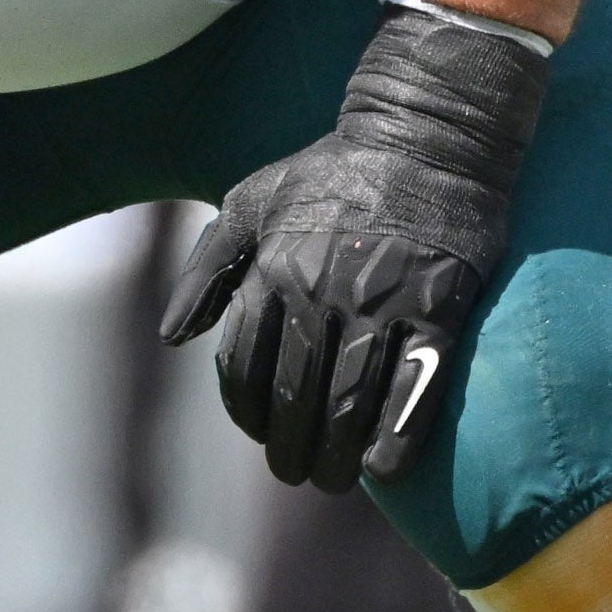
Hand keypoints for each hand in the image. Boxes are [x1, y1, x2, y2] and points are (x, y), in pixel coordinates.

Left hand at [160, 0, 550, 493]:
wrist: (429, 132)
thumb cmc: (334, 169)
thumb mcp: (250, 199)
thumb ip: (208, 268)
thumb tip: (172, 337)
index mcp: (273, 271)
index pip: (245, 367)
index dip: (248, 412)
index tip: (260, 432)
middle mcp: (321, 293)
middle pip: (295, 396)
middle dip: (290, 448)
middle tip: (298, 472)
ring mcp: (382, 303)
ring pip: (350, 401)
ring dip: (338, 454)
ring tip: (336, 479)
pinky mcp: (439, 308)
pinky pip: (415, 386)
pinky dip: (398, 434)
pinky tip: (386, 468)